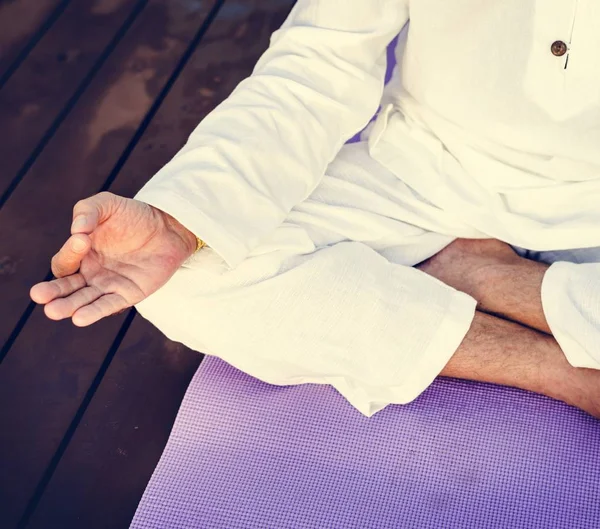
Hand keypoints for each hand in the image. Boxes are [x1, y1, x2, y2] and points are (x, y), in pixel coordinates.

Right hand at [30, 191, 196, 326]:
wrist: (169, 228)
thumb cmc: (135, 215)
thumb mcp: (108, 205)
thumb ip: (87, 211)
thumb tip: (76, 230)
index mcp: (80, 254)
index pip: (64, 262)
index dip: (69, 253)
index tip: (83, 240)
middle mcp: (90, 273)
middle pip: (65, 287)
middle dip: (51, 292)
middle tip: (39, 295)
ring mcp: (108, 285)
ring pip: (82, 301)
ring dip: (68, 307)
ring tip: (54, 311)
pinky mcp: (127, 295)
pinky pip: (108, 306)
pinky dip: (94, 313)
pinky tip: (80, 319)